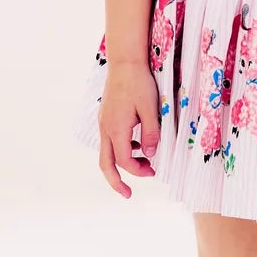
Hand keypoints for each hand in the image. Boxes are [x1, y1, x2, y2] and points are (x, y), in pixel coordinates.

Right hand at [98, 62, 161, 197]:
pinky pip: (110, 140)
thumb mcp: (151, 109)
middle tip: (128, 194)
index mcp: (116, 129)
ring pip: (106, 152)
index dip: (138, 171)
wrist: (125, 62)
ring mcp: (104, 122)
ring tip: (143, 164)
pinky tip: (137, 144)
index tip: (152, 172)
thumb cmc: (139, 83)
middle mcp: (106, 128)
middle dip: (115, 182)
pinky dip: (121, 149)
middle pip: (105, 164)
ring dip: (121, 163)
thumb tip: (149, 155)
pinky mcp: (106, 117)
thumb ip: (150, 133)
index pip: (124, 161)